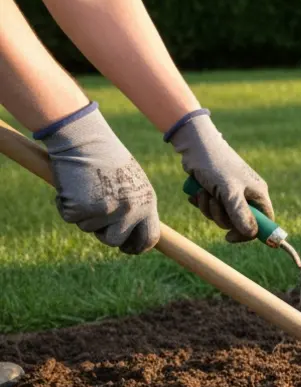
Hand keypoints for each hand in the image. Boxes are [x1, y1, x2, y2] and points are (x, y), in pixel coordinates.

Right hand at [37, 102, 160, 254]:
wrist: (84, 138)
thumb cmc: (106, 157)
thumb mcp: (131, 182)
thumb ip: (135, 205)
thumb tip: (134, 231)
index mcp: (147, 202)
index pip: (150, 238)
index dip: (136, 247)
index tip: (126, 248)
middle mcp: (130, 210)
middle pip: (115, 241)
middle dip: (103, 234)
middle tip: (95, 216)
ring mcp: (106, 211)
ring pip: (89, 229)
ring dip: (83, 213)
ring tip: (84, 187)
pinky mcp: (82, 208)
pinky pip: (70, 217)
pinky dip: (65, 204)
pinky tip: (70, 184)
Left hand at [165, 110, 272, 242]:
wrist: (195, 145)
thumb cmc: (215, 164)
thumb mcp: (228, 191)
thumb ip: (240, 213)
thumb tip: (252, 233)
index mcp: (258, 193)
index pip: (263, 222)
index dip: (248, 233)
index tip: (229, 237)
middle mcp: (248, 195)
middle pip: (239, 222)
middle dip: (220, 216)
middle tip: (212, 202)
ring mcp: (233, 193)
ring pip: (223, 216)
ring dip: (208, 209)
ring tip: (202, 192)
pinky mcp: (218, 191)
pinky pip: (212, 208)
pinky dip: (203, 203)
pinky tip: (197, 193)